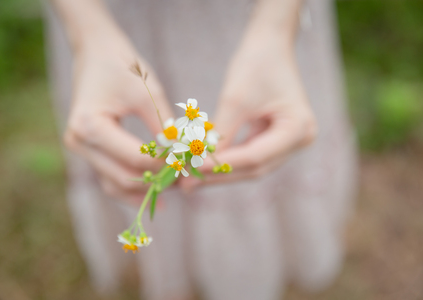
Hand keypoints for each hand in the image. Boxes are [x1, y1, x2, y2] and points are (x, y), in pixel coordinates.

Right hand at [64, 39, 172, 203]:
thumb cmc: (122, 66)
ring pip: (114, 184)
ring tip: (172, 190)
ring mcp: (79, 148)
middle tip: (185, 180)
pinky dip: (131, 185)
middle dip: (157, 180)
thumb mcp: (148, 94)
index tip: (191, 162)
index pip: (136, 157)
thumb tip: (181, 158)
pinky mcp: (87, 149)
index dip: (166, 163)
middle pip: (123, 176)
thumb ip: (163, 129)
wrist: (95, 51)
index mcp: (89, 126)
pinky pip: (109, 176)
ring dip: (143, 189)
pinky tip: (153, 191)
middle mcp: (78, 142)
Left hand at [181, 37, 316, 188]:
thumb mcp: (235, 101)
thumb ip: (220, 136)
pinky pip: (250, 155)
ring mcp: (290, 142)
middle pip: (255, 168)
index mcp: (299, 129)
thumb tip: (199, 166)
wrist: (269, 45)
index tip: (193, 170)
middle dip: (220, 175)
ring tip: (191, 177)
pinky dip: (227, 159)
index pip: (255, 157)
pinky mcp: (276, 139)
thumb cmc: (255, 65)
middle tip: (187, 184)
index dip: (222, 166)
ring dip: (221, 171)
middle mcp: (300, 140)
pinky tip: (204, 164)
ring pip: (251, 166)